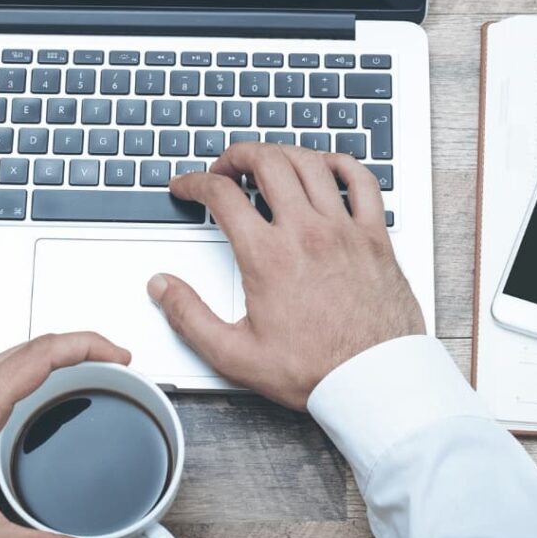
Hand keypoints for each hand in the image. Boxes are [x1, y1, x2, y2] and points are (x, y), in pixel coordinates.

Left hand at [0, 332, 131, 537]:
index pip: (43, 353)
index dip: (89, 346)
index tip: (119, 355)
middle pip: (37, 343)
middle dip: (84, 345)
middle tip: (117, 361)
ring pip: (21, 349)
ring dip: (61, 352)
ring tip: (93, 369)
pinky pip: (6, 362)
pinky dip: (39, 362)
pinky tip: (51, 384)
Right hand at [148, 143, 423, 409]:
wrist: (374, 384)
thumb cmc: (314, 371)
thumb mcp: (235, 355)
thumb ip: (190, 317)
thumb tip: (162, 287)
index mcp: (267, 256)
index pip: (221, 194)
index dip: (194, 182)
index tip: (187, 186)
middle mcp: (305, 233)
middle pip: (266, 162)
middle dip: (236, 154)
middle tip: (225, 166)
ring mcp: (343, 229)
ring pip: (310, 163)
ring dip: (281, 153)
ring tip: (267, 162)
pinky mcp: (374, 236)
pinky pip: (362, 181)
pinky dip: (341, 163)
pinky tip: (327, 166)